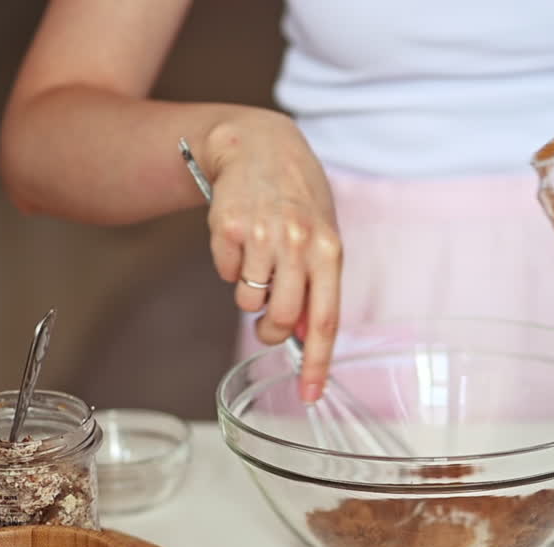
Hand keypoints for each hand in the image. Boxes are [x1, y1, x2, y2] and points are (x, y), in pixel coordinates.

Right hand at [199, 108, 341, 401]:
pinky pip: (225, 274)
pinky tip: (240, 238)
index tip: (311, 394)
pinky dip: (230, 266)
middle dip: (271, 330)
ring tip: (257, 262)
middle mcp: (297, 243)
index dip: (318, 363)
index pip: (326, 319)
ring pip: (247, 301)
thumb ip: (317, 284)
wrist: (257, 145)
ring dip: (249, 293)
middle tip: (267, 321)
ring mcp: (261, 235)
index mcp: (328, 249)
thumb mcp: (320, 235)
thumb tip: (301, 335)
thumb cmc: (295, 197)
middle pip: (282, 318)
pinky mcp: (226, 228)